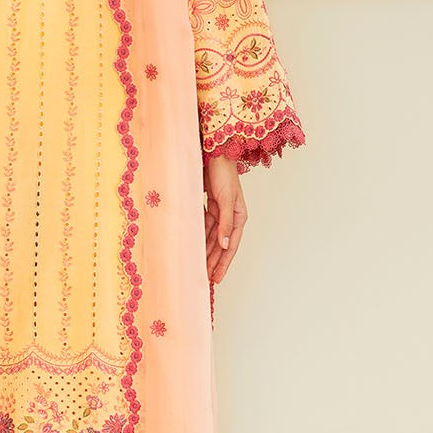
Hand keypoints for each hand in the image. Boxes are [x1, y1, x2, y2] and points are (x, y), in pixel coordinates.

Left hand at [203, 155, 246, 283]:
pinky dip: (199, 236)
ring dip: (206, 251)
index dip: (224, 263)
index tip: (217, 278)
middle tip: (206, 278)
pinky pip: (204, 226)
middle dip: (214, 261)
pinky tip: (193, 246)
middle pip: (221, 244)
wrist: (214, 154)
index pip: (231, 246)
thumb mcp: (226, 200)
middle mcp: (230, 216)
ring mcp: (219, 211)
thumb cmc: (223, 174)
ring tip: (199, 266)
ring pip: (212, 237)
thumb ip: (225, 223)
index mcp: (239, 217)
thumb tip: (226, 245)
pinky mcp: (209, 205)